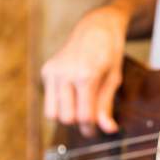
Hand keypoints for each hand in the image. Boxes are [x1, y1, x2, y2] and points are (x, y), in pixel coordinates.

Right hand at [41, 6, 128, 135]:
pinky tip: (72, 94)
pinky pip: (49, 100)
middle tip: (90, 121)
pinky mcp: (46, 70)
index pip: (84, 116)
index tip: (96, 132)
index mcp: (86, 76)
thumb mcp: (114, 79)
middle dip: (78, 124)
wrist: (95, 27)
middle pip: (66, 118)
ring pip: (52, 113)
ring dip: (66, 116)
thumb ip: (107, 106)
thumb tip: (109, 130)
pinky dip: (59, 104)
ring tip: (80, 108)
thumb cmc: (109, 54)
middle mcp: (65, 73)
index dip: (91, 129)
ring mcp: (53, 71)